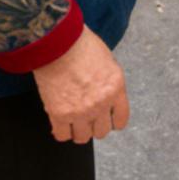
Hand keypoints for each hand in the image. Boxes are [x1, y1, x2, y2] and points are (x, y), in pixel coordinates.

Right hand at [32, 27, 129, 143]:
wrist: (58, 42)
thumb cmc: (80, 44)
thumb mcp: (107, 62)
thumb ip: (108, 83)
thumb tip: (104, 95)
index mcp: (116, 89)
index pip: (121, 119)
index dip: (112, 121)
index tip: (107, 120)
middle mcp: (101, 103)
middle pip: (101, 131)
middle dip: (94, 126)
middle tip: (87, 119)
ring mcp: (81, 111)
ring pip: (82, 137)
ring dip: (78, 130)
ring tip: (72, 122)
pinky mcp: (60, 113)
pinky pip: (62, 135)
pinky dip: (61, 131)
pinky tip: (60, 123)